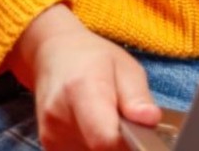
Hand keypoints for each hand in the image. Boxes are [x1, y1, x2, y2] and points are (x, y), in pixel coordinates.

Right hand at [5, 4, 160, 150]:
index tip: (141, 134)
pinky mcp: (48, 144)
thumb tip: (150, 119)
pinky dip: (93, 146)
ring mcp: (49, 133)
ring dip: (107, 145)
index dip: (127, 143)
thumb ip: (137, 97)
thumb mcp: (126, 67)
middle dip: (121, 143)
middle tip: (127, 122)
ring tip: (109, 120)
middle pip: (100, 149)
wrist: (53, 56)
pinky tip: (95, 128)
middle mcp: (59, 115)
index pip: (104, 138)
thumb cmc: (94, 59)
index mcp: (81, 89)